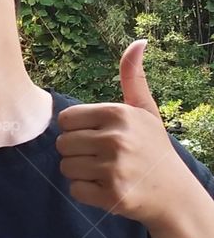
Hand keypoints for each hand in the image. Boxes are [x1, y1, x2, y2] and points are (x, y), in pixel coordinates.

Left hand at [54, 39, 186, 227]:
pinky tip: (106, 187)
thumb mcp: (146, 110)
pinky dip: (86, 192)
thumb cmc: (154, 148)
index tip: (95, 136)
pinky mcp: (111, 195)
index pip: (66, 119)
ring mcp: (113, 168)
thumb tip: (138, 42)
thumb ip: (133, 78)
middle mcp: (115, 139)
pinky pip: (75, 190)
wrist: (175, 194)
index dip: (76, 129)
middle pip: (62, 144)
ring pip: (66, 167)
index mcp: (118, 114)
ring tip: (104, 171)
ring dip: (80, 172)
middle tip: (101, 156)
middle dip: (76, 152)